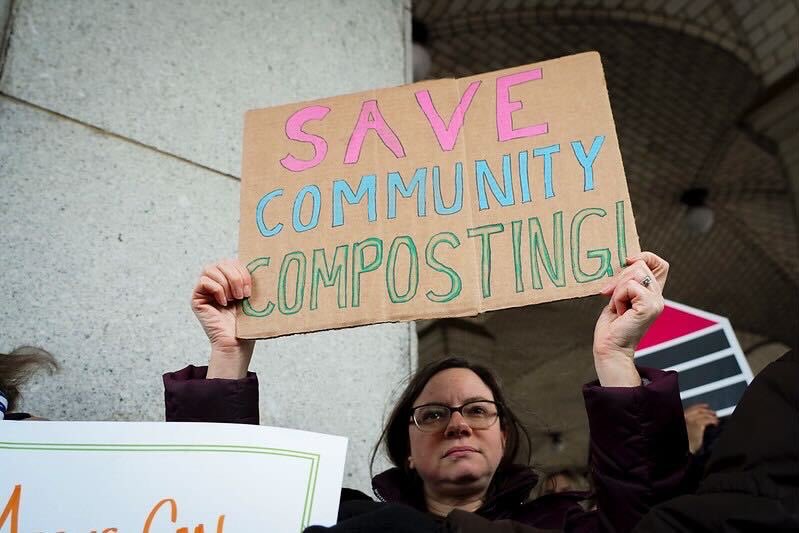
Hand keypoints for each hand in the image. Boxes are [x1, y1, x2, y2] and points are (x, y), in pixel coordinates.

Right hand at [191, 259, 254, 378]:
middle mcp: (215, 282)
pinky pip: (204, 281)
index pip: (232, 261)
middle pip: (221, 262)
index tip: (250, 289)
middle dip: (235, 276)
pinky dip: (217, 290)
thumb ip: (249, 278)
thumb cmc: (246, 322)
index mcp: (229, 280)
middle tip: (243, 295)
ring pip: (211, 269)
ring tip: (234, 299)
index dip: (242, 270)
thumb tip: (260, 259)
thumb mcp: (251, 295)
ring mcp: (205, 290)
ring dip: (226, 284)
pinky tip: (223, 303)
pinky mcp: (196, 298)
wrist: (237, 342)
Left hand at [593, 252, 668, 385]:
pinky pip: (629, 286)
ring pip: (635, 273)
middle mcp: (658, 297)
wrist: (610, 348)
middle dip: (619, 277)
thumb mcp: (618, 297)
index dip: (645, 256)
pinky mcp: (649, 307)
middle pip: (640, 265)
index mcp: (652, 294)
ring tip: (618, 307)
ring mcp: (656, 302)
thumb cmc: (611, 326)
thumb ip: (626, 282)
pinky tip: (620, 311)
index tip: (627, 261)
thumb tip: (626, 261)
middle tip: (609, 295)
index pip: (661, 264)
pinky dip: (618, 297)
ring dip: (617, 289)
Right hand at [684, 403, 718, 452]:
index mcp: (683, 417)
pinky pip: (708, 420)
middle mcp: (686, 417)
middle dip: (708, 411)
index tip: (706, 406)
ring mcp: (692, 420)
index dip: (700, 406)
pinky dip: (713, 420)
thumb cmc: (687, 441)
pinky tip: (715, 423)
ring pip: (704, 414)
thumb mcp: (687, 429)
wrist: (686, 446)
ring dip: (712, 416)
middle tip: (714, 413)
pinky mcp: (698, 425)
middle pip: (699, 410)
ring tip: (716, 419)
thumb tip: (700, 421)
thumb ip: (691, 423)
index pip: (692, 408)